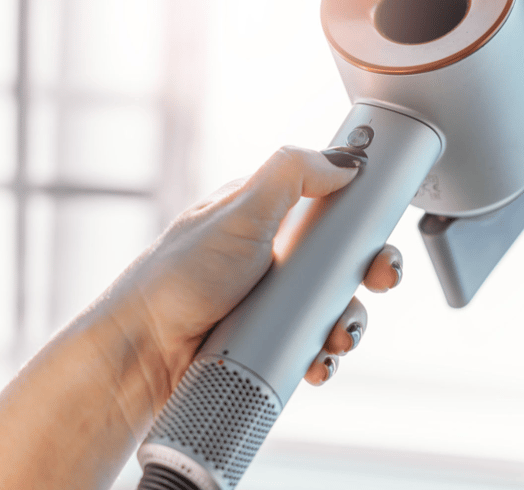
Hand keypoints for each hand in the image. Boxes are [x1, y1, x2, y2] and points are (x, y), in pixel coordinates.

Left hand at [129, 145, 402, 390]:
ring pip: (335, 306)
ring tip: (338, 336)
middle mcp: (272, 256)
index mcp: (265, 215)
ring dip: (349, 321)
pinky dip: (324, 354)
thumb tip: (344, 161)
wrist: (143, 352)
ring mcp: (272, 300)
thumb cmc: (177, 278)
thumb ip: (290, 176)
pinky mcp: (270, 340)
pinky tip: (318, 362)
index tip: (381, 228)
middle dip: (369, 272)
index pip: (327, 204)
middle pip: (342, 258)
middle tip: (379, 279)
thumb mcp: (238, 213)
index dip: (360, 214)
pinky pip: (314, 344)